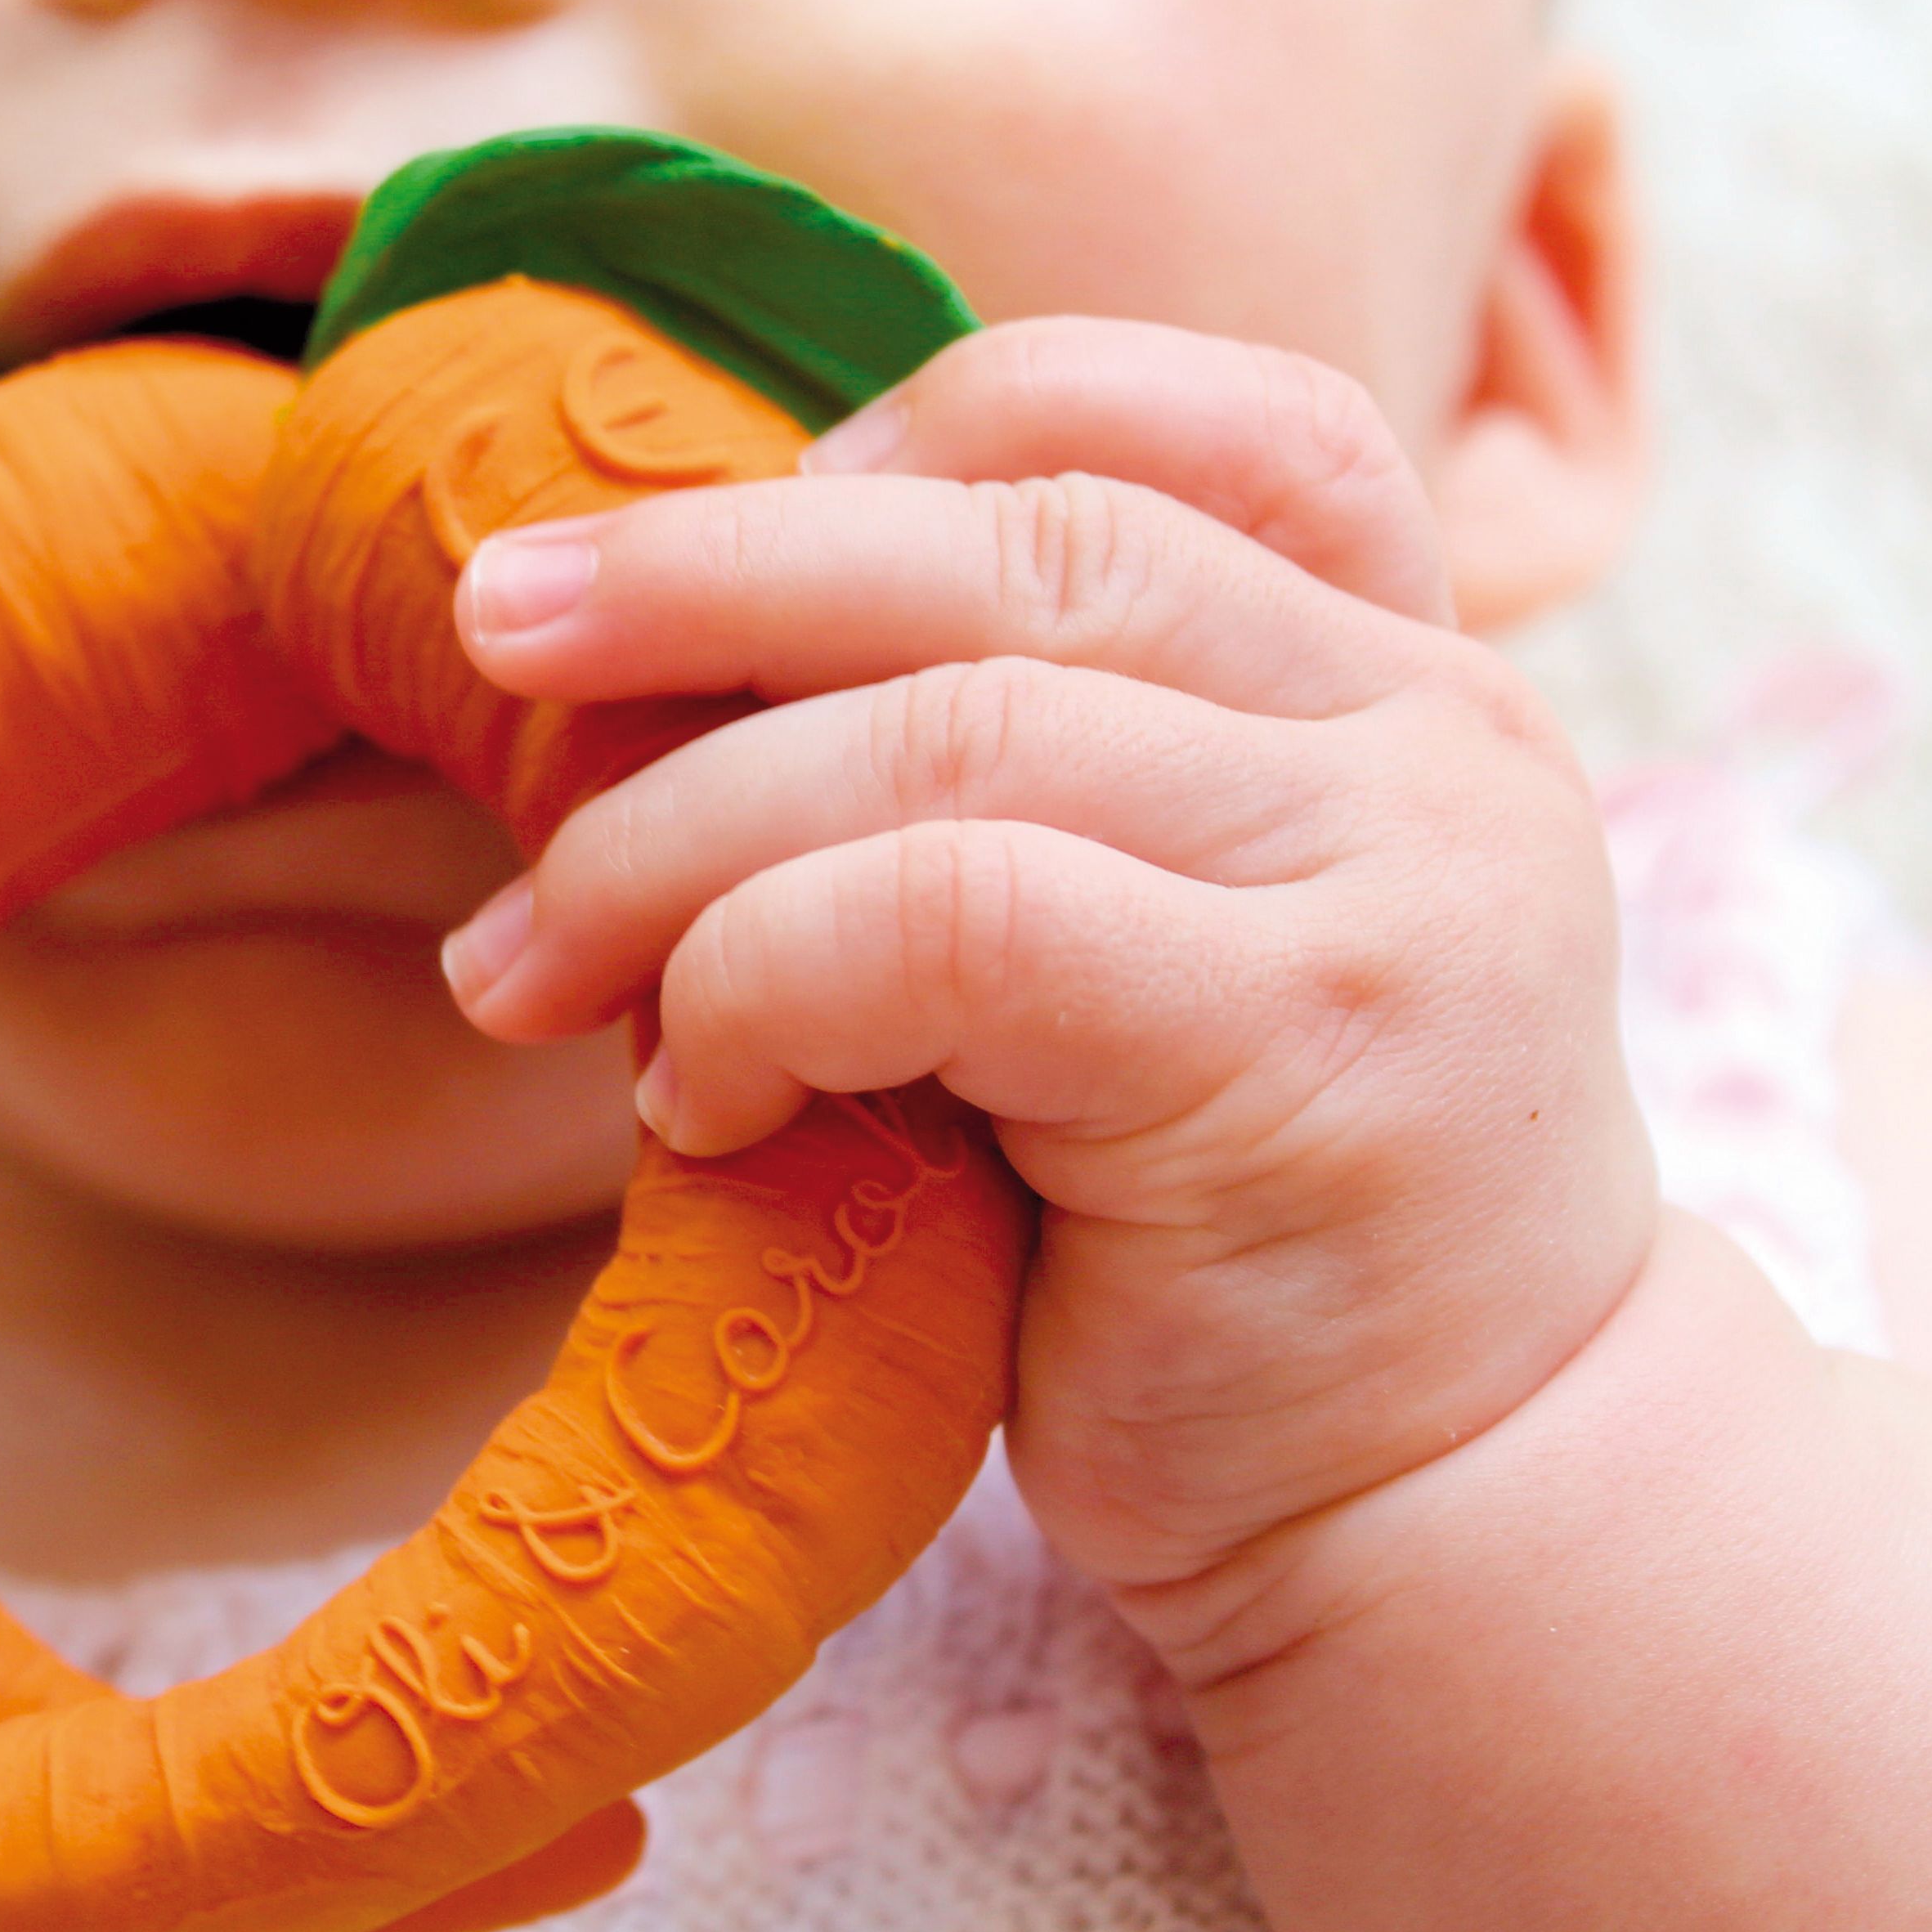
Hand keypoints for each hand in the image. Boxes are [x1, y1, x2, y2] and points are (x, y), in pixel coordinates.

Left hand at [437, 318, 1659, 1622]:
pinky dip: (756, 978)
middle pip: (1017, 539)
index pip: (1180, 418)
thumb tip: (638, 674)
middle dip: (707, 573)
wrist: (1440, 1513)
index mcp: (1396, 670)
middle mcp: (1430, 732)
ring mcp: (1396, 876)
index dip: (915, 433)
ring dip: (671, 838)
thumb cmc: (1214, 1235)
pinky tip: (689, 1101)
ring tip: (519, 968)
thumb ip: (993, 787)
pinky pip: (947, 918)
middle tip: (491, 627)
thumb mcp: (1125, 948)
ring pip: (946, 733)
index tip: (709, 549)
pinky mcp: (1302, 1045)